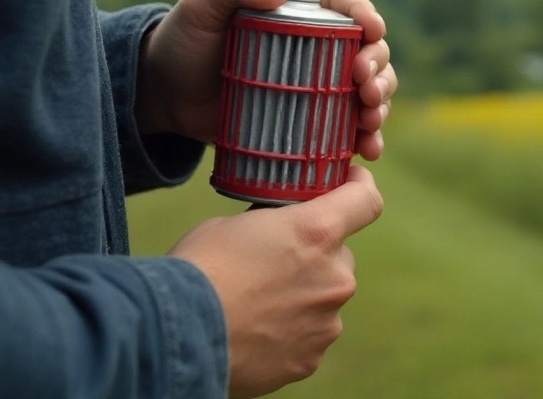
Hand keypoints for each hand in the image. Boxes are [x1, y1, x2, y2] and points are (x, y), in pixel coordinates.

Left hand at [136, 0, 397, 158]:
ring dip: (380, 102)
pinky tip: (368, 149)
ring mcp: (318, 85)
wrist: (166, 96)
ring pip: (368, 89)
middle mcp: (319, 46)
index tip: (373, 30)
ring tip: (370, 118)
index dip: (368, 15)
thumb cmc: (184, 40)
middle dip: (379, 67)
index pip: (346, 5)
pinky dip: (366, 138)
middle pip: (369, 50)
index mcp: (301, 10)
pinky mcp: (310, 120)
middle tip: (365, 85)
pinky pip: (349, 128)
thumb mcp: (201, 5)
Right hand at [169, 164, 383, 397]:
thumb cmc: (199, 269)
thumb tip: (281, 231)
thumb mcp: (235, 224)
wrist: (177, 334)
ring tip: (256, 304)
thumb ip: (274, 225)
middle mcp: (334, 277)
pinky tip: (255, 332)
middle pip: (339, 256)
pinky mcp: (311, 358)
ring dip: (302, 297)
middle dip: (314, 257)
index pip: (366, 201)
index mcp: (318, 233)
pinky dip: (289, 332)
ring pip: (324, 299)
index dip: (360, 187)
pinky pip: (309, 336)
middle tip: (274, 264)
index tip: (351, 183)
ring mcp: (327, 322)